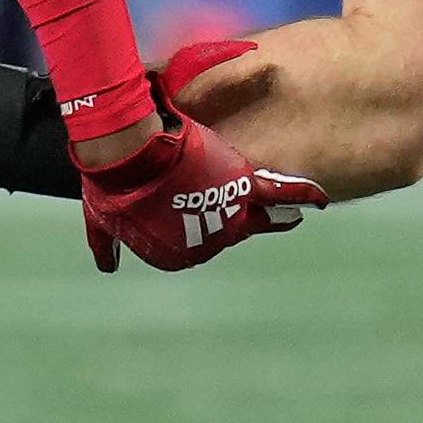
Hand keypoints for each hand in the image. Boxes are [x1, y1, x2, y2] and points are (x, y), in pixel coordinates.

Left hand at [78, 117, 325, 272]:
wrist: (129, 157)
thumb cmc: (112, 188)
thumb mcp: (102, 224)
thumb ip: (106, 246)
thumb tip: (108, 266)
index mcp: (175, 255)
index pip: (196, 240)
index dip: (197, 221)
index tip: (195, 207)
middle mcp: (209, 242)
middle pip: (228, 230)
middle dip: (228, 217)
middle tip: (231, 205)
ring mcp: (228, 217)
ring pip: (254, 216)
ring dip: (269, 214)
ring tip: (288, 212)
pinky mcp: (240, 187)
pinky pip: (278, 193)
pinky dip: (300, 194)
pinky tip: (319, 200)